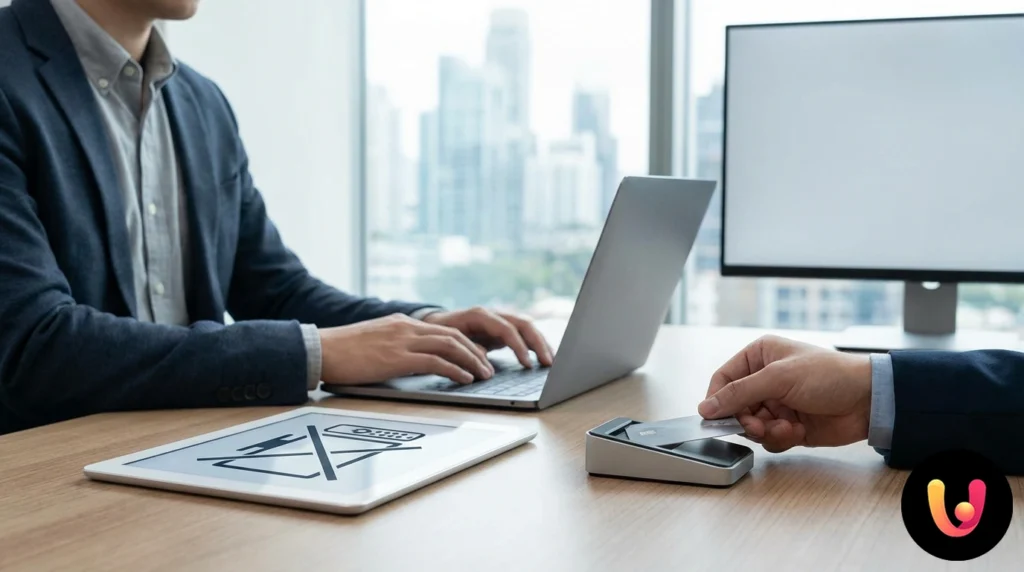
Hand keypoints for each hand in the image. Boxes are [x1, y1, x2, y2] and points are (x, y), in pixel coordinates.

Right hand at [319, 314, 493, 385]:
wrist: (320, 349)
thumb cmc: (341, 352)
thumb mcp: (374, 343)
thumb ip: (395, 347)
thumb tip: (410, 362)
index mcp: (401, 323)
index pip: (442, 330)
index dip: (464, 343)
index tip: (476, 356)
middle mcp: (406, 328)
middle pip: (452, 335)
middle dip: (474, 351)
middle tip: (488, 366)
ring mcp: (402, 341)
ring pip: (449, 345)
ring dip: (471, 360)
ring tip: (483, 374)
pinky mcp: (397, 358)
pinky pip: (435, 362)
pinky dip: (455, 369)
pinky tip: (465, 379)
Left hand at [422, 307, 553, 367]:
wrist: (434, 324)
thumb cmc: (439, 334)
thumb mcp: (448, 341)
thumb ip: (465, 348)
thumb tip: (483, 361)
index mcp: (480, 315)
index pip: (506, 329)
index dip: (519, 347)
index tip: (527, 365)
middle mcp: (493, 314)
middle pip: (523, 323)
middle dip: (538, 343)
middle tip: (548, 363)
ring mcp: (500, 320)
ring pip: (527, 327)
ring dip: (541, 343)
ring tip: (552, 362)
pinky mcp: (503, 329)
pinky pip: (524, 334)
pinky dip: (536, 345)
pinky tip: (545, 357)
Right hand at [698, 335, 871, 452]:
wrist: (869, 401)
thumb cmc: (829, 375)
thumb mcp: (779, 378)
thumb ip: (740, 393)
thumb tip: (706, 407)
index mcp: (759, 356)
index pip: (723, 379)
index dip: (716, 399)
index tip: (713, 418)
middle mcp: (765, 379)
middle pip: (735, 407)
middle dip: (746, 420)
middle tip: (758, 426)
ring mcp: (777, 404)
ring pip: (751, 426)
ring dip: (766, 431)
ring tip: (787, 427)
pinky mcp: (788, 425)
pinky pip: (769, 438)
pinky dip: (780, 438)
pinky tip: (798, 431)